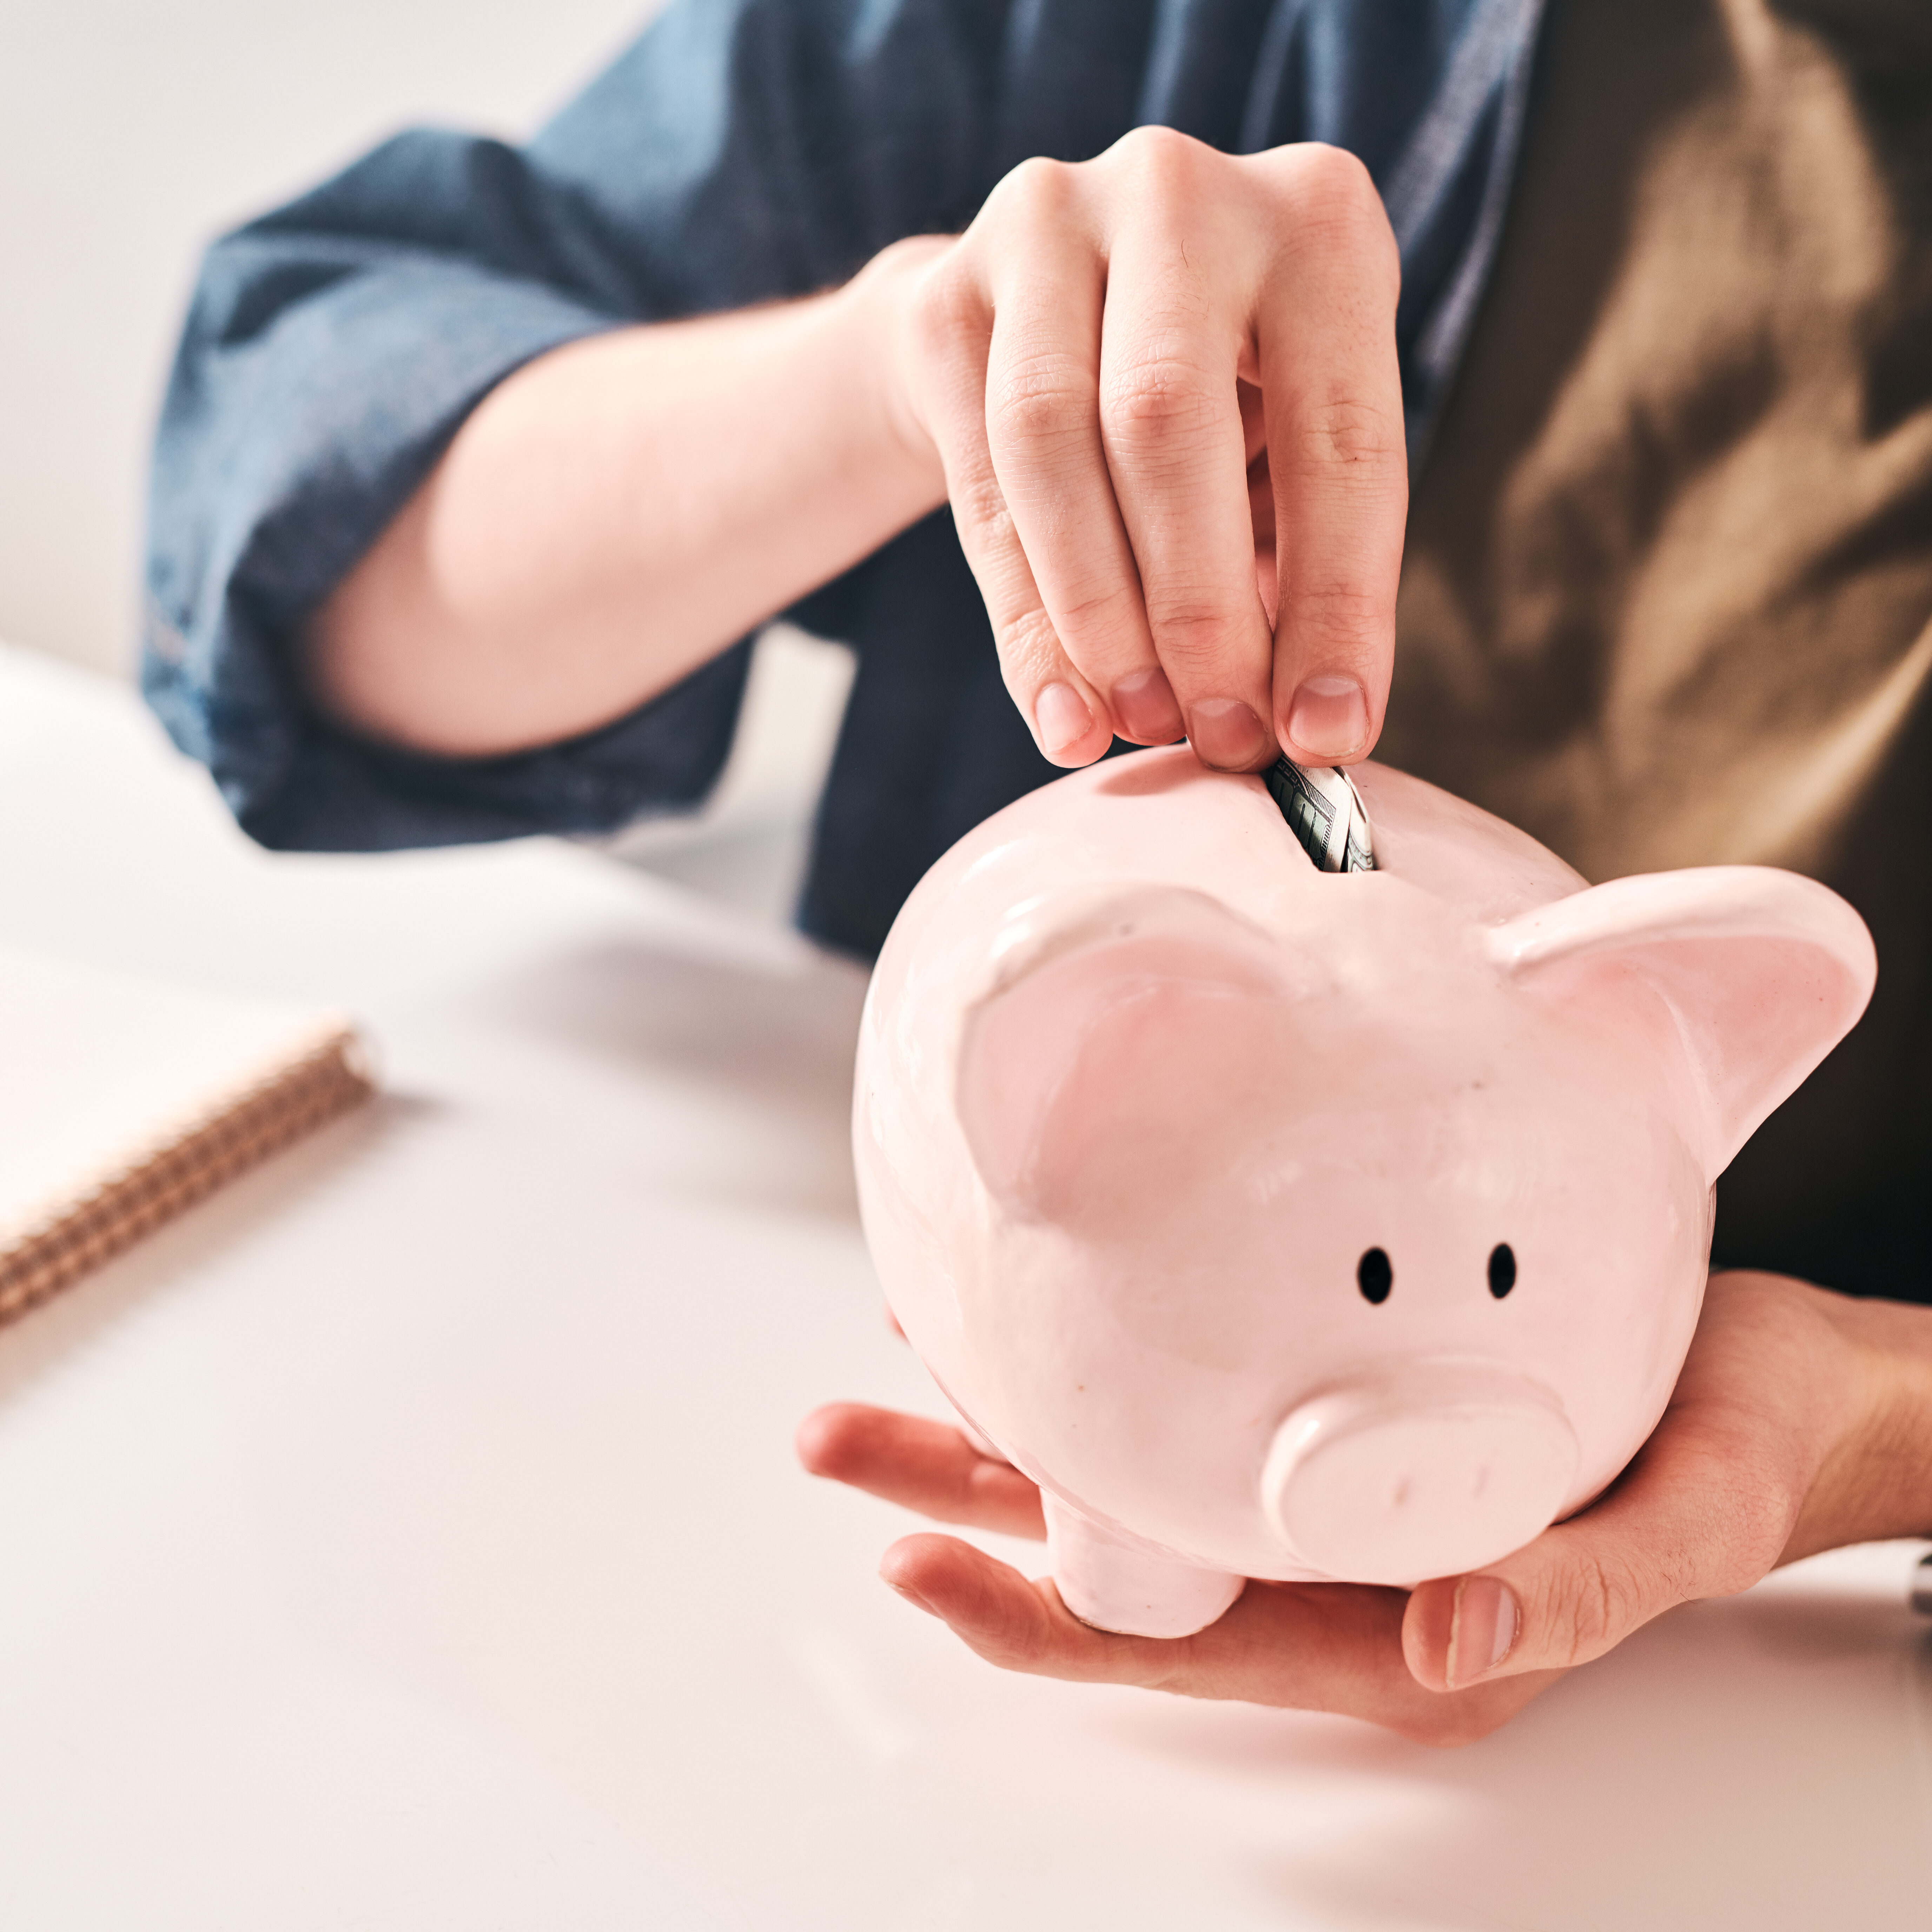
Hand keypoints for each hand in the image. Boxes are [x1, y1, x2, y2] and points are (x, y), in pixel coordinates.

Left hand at [798, 1272, 1931, 1744]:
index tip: (915, 1569)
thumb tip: (1450, 1641)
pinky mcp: (1325, 1411)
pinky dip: (1092, 1355)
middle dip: (961, 1503)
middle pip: (1109, 1553)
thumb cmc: (1731, 1455)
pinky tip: (1022, 1301)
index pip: (1175, 1641)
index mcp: (1391, 1628)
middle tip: (836, 1445)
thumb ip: (1568, 1593)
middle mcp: (1327, 1569)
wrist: (1765, 1385)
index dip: (1039, 1619)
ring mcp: (1315, 1489)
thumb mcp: (1675, 1528)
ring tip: (880, 1362)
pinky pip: (1182, 1394)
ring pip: (1119, 1470)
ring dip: (995, 1424)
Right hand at [878, 129, 1406, 772]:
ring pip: (1052, 448)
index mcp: (1316, 222)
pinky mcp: (944, 296)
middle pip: (1171, 425)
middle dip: (1201, 612)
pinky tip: (1063, 716)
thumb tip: (1310, 730)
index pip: (1342, 436)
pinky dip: (1026, 624)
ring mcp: (1044, 226)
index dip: (1339, 604)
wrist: (1046, 316)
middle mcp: (1178, 193)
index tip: (1327, 733)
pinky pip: (980, 486)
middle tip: (1220, 737)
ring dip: (1101, 618)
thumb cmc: (1214, 406)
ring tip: (1139, 725)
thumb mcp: (1287, 455)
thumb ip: (1301, 567)